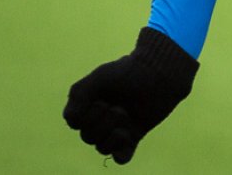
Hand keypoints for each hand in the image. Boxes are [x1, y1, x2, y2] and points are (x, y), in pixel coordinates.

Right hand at [63, 27, 198, 163]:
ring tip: (126, 115)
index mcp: (88, 106)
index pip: (74, 123)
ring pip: (102, 148)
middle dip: (103, 122)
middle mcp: (100, 120)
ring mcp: (116, 130)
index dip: (86, 115)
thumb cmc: (128, 72)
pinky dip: (121, 153)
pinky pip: (121, 158)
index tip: (101, 100)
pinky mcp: (134, 137)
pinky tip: (127, 137)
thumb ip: (79, 95)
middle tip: (120, 107)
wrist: (159, 74)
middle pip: (88, 137)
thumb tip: (71, 120)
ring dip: (113, 134)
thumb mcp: (99, 78)